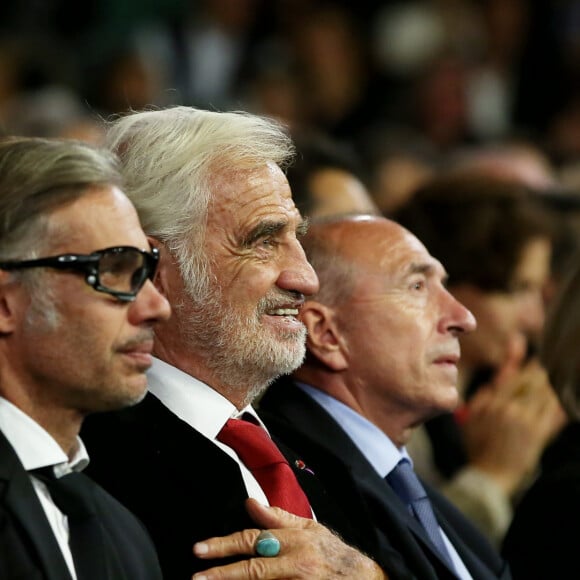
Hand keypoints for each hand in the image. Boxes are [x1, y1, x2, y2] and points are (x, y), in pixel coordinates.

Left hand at [192, 498, 386, 579]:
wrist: (365, 578)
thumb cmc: (332, 552)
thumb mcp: (308, 528)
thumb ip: (276, 517)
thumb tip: (248, 503)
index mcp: (295, 539)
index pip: (253, 540)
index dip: (225, 544)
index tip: (200, 550)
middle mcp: (297, 562)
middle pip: (254, 569)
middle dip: (222, 573)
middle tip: (197, 577)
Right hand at [463, 348, 565, 495]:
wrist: (490, 473)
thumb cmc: (478, 446)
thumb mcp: (472, 418)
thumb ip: (483, 396)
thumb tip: (496, 380)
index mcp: (491, 402)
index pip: (512, 378)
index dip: (525, 367)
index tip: (534, 359)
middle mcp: (508, 408)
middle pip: (530, 383)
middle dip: (541, 372)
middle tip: (551, 363)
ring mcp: (524, 420)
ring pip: (543, 395)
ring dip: (552, 384)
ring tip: (560, 376)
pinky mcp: (537, 433)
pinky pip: (552, 413)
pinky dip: (560, 404)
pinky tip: (565, 399)